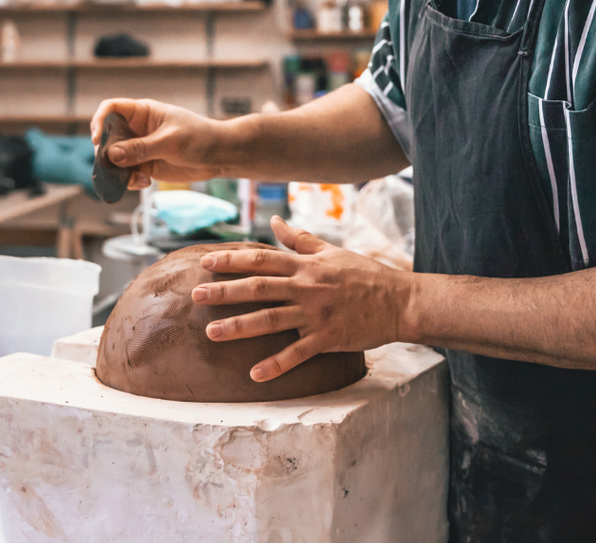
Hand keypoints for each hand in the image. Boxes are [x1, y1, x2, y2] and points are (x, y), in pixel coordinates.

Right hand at [90, 98, 228, 189]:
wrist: (220, 155)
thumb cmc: (200, 138)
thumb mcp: (170, 141)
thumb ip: (141, 148)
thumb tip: (112, 155)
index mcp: (142, 112)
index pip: (111, 109)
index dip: (100, 121)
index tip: (98, 140)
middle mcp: (137, 129)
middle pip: (108, 137)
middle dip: (105, 153)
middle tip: (112, 167)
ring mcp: (140, 148)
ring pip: (114, 159)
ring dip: (116, 171)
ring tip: (131, 179)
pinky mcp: (146, 166)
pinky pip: (127, 174)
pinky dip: (129, 181)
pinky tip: (144, 183)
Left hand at [190, 216, 410, 381]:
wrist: (400, 301)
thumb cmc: (364, 274)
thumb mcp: (331, 251)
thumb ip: (299, 239)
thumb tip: (274, 222)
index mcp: (305, 265)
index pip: (261, 259)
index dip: (232, 260)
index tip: (206, 261)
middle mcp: (306, 286)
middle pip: (258, 287)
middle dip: (225, 291)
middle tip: (196, 295)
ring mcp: (316, 313)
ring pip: (271, 319)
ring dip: (239, 326)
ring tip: (211, 333)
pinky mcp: (328, 338)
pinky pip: (298, 353)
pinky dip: (276, 364)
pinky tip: (254, 374)